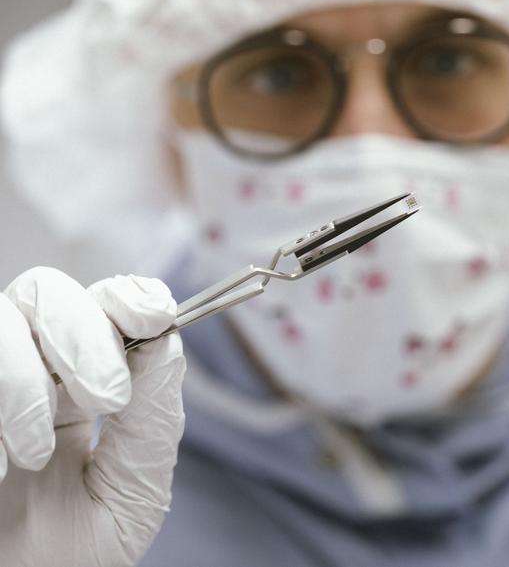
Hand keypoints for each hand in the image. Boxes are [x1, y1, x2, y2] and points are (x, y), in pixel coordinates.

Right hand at [0, 268, 185, 566]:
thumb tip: (168, 341)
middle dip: (86, 334)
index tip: (154, 315)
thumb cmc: (71, 557)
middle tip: (108, 398)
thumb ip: (155, 419)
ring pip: (2, 319)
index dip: (130, 295)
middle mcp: (34, 373)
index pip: (108, 307)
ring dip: (25, 378)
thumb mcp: (132, 491)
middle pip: (50, 293)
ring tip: (37, 452)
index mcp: (86, 386)